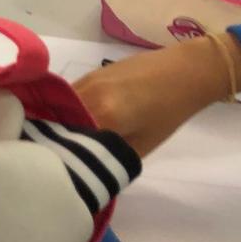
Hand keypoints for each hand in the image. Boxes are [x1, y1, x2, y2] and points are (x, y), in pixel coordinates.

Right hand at [72, 33, 240, 158]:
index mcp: (103, 114)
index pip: (68, 141)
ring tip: (68, 143)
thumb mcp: (141, 146)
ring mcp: (87, 80)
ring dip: (61, 124)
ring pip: (60, 107)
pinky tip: (77, 123)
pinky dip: (68, 110)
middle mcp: (88, 94)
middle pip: (58, 122)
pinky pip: (70, 96)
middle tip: (63, 159)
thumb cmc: (168, 113)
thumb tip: (91, 167)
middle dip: (58, 141)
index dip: (64, 157)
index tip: (63, 170)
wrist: (182, 72)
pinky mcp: (91, 73)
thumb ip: (110, 157)